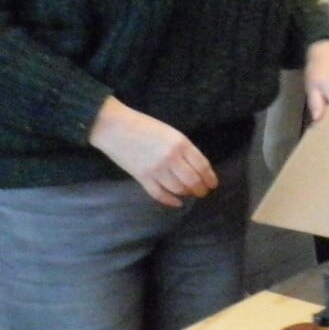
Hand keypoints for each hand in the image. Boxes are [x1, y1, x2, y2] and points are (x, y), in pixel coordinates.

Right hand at [89, 98, 216, 207]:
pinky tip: (177, 202)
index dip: (210, 178)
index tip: (213, 184)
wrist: (115, 128)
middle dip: (201, 189)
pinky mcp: (142, 178)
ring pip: (178, 189)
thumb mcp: (172, 133)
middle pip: (192, 181)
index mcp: (181, 144)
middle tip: (203, 192)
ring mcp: (156, 170)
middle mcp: (171, 158)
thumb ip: (184, 149)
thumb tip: (197, 168)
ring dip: (187, 193)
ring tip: (190, 194)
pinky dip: (170, 201)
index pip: (202, 166)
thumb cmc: (145, 126)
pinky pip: (159, 194)